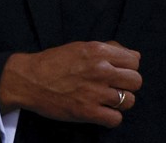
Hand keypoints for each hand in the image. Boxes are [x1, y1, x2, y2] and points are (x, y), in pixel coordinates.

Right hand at [0, 41, 141, 128]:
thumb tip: (133, 54)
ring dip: (120, 102)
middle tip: (114, 86)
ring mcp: (95, 92)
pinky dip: (111, 117)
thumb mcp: (80, 47)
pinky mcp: (88, 111)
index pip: (134, 60)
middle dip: (128, 84)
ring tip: (107, 100)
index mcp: (97, 51)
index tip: (119, 71)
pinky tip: (101, 112)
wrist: (28, 80)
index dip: (129, 67)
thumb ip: (107, 49)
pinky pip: (116, 119)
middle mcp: (100, 70)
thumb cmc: (53, 62)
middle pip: (136, 81)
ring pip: (129, 101)